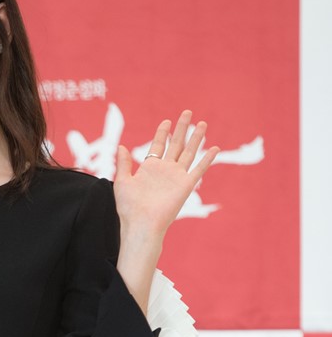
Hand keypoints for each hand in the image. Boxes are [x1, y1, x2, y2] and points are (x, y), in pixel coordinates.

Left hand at [114, 109, 219, 238]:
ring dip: (196, 138)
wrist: (141, 223)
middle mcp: (165, 170)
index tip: (167, 121)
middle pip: (176, 144)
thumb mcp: (122, 182)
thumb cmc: (129, 207)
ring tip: (202, 124)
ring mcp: (176, 177)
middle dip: (182, 128)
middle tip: (187, 112)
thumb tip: (121, 147)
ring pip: (188, 152)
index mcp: (149, 168)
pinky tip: (215, 148)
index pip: (158, 145)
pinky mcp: (186, 185)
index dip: (162, 133)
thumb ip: (123, 164)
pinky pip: (199, 169)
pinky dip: (207, 159)